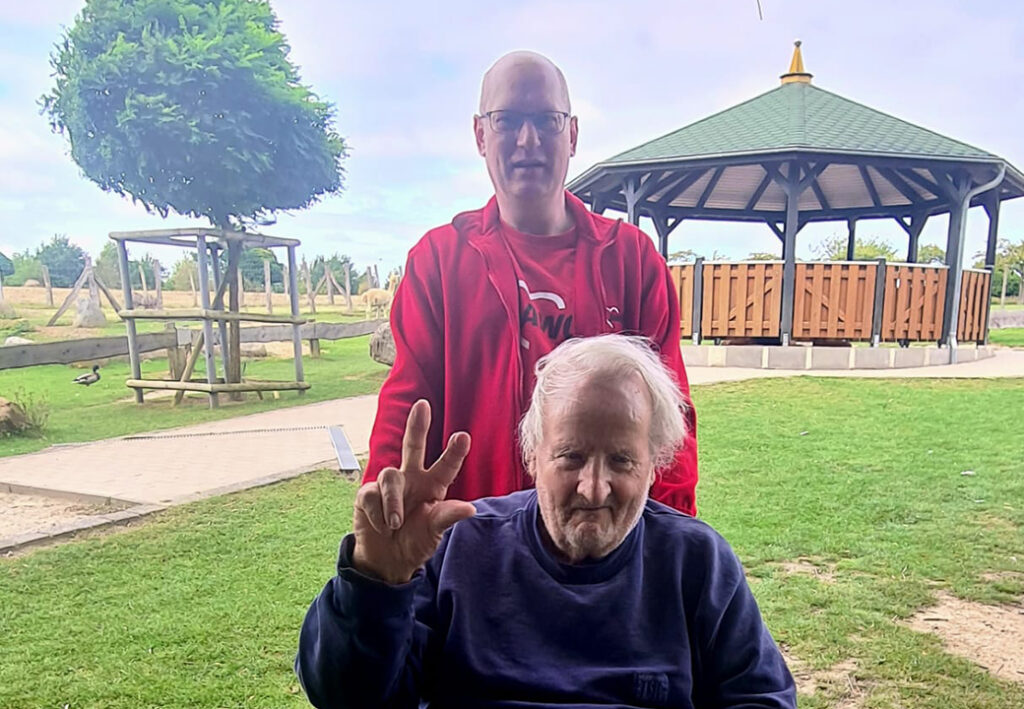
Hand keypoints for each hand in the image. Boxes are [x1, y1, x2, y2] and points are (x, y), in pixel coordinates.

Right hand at [352, 400, 474, 583]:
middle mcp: (412, 478)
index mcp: (433, 485)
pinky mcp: (367, 494)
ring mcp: (389, 484)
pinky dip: (378, 515)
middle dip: (417, 426)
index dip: (454, 452)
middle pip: (412, 446)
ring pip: (390, 477)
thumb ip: (447, 517)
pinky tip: (382, 528)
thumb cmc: (416, 541)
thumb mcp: (433, 532)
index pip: (446, 466)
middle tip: (423, 405)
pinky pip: (372, 495)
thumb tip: (470, 508)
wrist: (386, 560)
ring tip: (395, 524)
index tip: (464, 436)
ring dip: (394, 503)